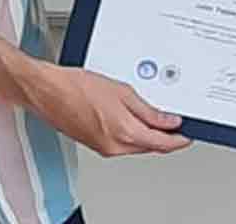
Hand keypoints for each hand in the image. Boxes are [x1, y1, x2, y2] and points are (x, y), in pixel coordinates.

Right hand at [22, 64, 190, 156]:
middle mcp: (115, 146)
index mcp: (125, 133)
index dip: (179, 139)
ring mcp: (104, 147)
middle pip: (150, 146)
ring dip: (147, 134)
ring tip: (154, 116)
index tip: (188, 134)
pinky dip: (131, 133)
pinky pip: (122, 143)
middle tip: (175, 123)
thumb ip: (148, 109)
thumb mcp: (121, 91)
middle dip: (164, 136)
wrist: (47, 91)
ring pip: (136, 145)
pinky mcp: (95, 144)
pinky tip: (130, 118)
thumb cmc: (76, 87)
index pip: (163, 143)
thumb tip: (168, 120)